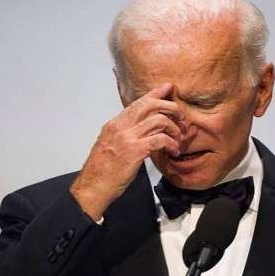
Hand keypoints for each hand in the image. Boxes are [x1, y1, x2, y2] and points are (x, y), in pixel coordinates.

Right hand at [70, 84, 184, 219]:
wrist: (93, 187)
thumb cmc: (103, 171)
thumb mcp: (112, 145)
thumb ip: (126, 134)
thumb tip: (145, 130)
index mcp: (115, 124)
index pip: (138, 102)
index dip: (156, 93)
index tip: (169, 88)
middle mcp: (120, 126)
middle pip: (151, 105)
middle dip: (171, 108)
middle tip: (181, 119)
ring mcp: (127, 138)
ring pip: (159, 120)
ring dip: (174, 129)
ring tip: (178, 140)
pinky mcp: (134, 151)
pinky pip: (160, 139)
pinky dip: (171, 144)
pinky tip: (173, 151)